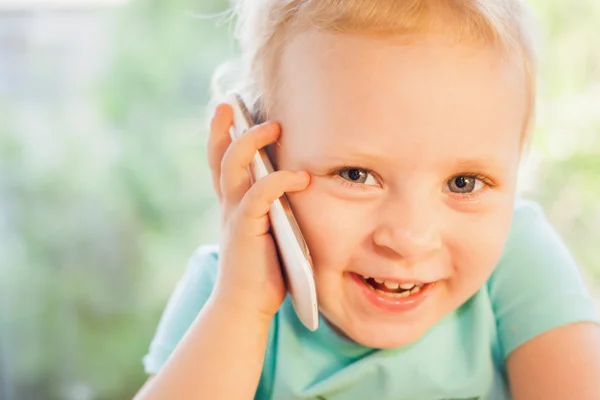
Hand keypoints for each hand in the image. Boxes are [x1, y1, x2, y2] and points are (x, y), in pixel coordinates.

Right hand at [206, 103, 309, 319]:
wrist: (245, 306)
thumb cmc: (263, 270)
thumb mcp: (269, 230)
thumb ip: (275, 208)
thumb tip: (300, 184)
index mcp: (233, 203)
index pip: (220, 161)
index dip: (219, 133)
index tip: (227, 107)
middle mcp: (228, 204)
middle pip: (218, 155)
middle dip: (223, 126)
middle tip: (233, 101)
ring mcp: (233, 214)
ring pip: (233, 165)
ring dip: (252, 141)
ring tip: (275, 126)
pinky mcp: (244, 228)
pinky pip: (258, 194)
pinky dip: (278, 181)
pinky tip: (299, 176)